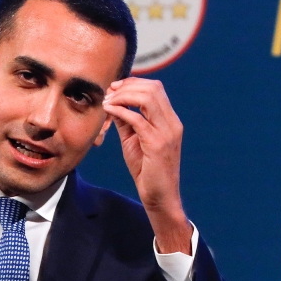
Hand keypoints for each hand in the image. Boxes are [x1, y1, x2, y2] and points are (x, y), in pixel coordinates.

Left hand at [103, 78, 192, 254]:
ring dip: (124, 96)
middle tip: (109, 92)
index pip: (155, 88)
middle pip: (153, 88)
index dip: (133, 83)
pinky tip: (109, 111)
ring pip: (147, 98)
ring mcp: (167, 133)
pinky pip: (137, 119)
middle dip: (127, 86)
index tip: (114, 88)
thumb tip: (113, 104)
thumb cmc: (147, 172)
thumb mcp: (134, 141)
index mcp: (169, 120)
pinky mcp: (157, 144)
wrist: (160, 197)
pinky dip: (121, 111)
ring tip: (108, 102)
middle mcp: (172, 123)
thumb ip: (126, 122)